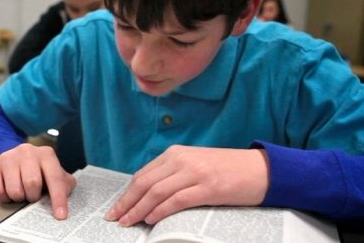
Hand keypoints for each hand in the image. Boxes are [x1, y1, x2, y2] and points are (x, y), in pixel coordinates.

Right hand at [0, 143, 76, 219]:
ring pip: (14, 190)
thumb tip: (66, 198)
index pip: (54, 178)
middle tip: (32, 196)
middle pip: (32, 183)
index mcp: (46, 154)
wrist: (14, 158)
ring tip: (21, 192)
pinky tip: (8, 190)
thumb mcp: (53, 173)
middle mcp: (27, 152)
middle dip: (33, 197)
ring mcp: (8, 157)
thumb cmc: (37, 170)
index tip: (60, 215)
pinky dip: (4, 198)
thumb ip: (64, 184)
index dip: (58, 198)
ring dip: (19, 198)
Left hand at [104, 145, 268, 225]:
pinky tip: (151, 220)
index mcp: (176, 154)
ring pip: (156, 192)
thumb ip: (173, 175)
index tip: (116, 208)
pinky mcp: (208, 187)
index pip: (142, 175)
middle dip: (126, 203)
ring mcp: (194, 173)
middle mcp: (182, 160)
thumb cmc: (228, 170)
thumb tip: (148, 197)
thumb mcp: (195, 165)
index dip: (127, 193)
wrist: (262, 169)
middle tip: (114, 218)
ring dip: (138, 210)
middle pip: (144, 183)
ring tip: (127, 222)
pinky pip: (176, 200)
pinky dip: (160, 211)